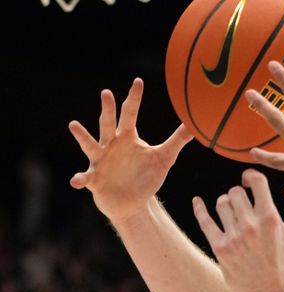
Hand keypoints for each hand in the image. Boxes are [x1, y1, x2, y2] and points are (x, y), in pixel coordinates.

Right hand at [68, 78, 193, 223]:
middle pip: (108, 124)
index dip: (134, 98)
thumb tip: (194, 126)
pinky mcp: (94, 179)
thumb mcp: (164, 158)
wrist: (134, 202)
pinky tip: (75, 181)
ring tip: (74, 125)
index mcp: (127, 138)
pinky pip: (85, 178)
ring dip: (83, 136)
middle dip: (108, 109)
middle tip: (107, 92)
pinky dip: (80, 179)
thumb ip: (177, 141)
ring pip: (91, 146)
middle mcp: (111, 145)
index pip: (130, 113)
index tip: (138, 82)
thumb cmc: (146, 177)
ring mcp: (100, 161)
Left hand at [192, 169, 283, 291]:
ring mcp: (234, 237)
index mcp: (270, 219)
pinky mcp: (220, 248)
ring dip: (225, 203)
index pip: (257, 182)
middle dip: (238, 193)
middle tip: (241, 201)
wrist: (269, 291)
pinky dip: (199, 208)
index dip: (250, 175)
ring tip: (230, 210)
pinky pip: (205, 221)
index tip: (247, 179)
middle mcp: (252, 226)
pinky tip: (197, 201)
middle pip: (235, 192)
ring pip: (221, 204)